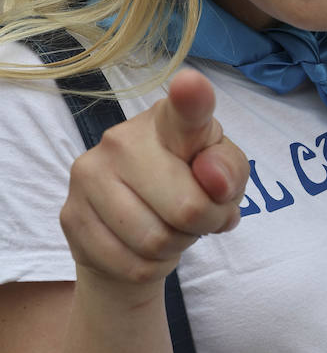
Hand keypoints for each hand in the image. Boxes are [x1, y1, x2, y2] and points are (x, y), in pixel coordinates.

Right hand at [60, 69, 249, 285]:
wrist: (131, 230)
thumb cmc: (188, 187)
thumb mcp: (224, 176)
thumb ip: (229, 171)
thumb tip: (213, 180)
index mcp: (168, 121)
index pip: (183, 111)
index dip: (192, 99)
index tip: (193, 85)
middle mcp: (121, 140)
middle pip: (186, 208)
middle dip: (204, 224)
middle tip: (198, 217)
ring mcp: (89, 176)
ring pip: (156, 242)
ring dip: (176, 246)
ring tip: (170, 228)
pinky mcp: (71, 216)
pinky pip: (132, 265)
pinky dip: (151, 267)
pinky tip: (144, 248)